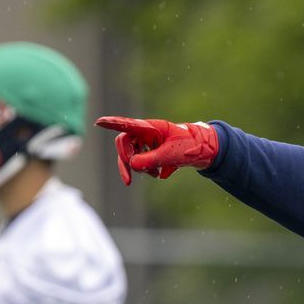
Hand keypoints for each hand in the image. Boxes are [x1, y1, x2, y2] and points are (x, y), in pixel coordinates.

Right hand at [95, 116, 218, 184]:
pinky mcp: (152, 150)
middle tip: (128, 181)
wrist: (204, 150)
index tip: (98, 122)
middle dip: (126, 162)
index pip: (127, 125)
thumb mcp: (171, 155)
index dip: (112, 124)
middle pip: (124, 145)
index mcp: (150, 128)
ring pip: (133, 155)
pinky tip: (162, 173)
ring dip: (140, 168)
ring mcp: (148, 141)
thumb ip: (151, 159)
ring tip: (156, 174)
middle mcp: (146, 133)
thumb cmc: (190, 146)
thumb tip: (132, 165)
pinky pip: (142, 161)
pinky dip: (148, 169)